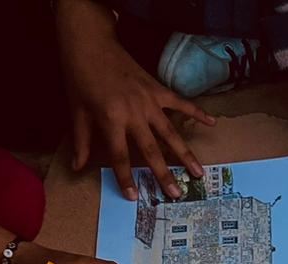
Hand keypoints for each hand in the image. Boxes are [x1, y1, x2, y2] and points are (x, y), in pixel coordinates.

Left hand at [55, 0, 212, 199]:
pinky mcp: (157, 89)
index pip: (120, 155)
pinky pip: (180, 103)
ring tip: (198, 173)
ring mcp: (149, 101)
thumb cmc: (80, 76)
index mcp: (111, 119)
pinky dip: (196, 112)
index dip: (125, 177)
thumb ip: (81, 141)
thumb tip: (77, 167)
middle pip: (151, 149)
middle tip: (177, 194)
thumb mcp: (75, 110)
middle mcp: (133, 113)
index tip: (134, 196)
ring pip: (170, 133)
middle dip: (164, 173)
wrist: (90, 43)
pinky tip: (212, 123)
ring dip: (185, 154)